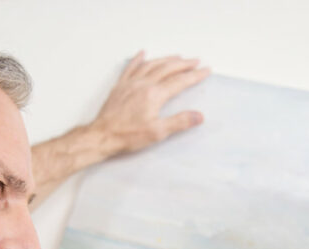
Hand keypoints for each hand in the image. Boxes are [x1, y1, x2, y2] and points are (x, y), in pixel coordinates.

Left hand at [88, 51, 209, 155]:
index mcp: (154, 94)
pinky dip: (138, 59)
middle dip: (183, 64)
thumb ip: (179, 122)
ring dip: (166, 59)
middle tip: (195, 61)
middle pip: (167, 68)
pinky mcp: (120, 86)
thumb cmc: (128, 136)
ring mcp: (130, 83)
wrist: (102, 135)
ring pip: (151, 64)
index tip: (206, 70)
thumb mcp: (158, 132)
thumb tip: (199, 116)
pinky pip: (131, 67)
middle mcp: (143, 84)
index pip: (180, 81)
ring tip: (177, 57)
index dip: (195, 75)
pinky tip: (143, 53)